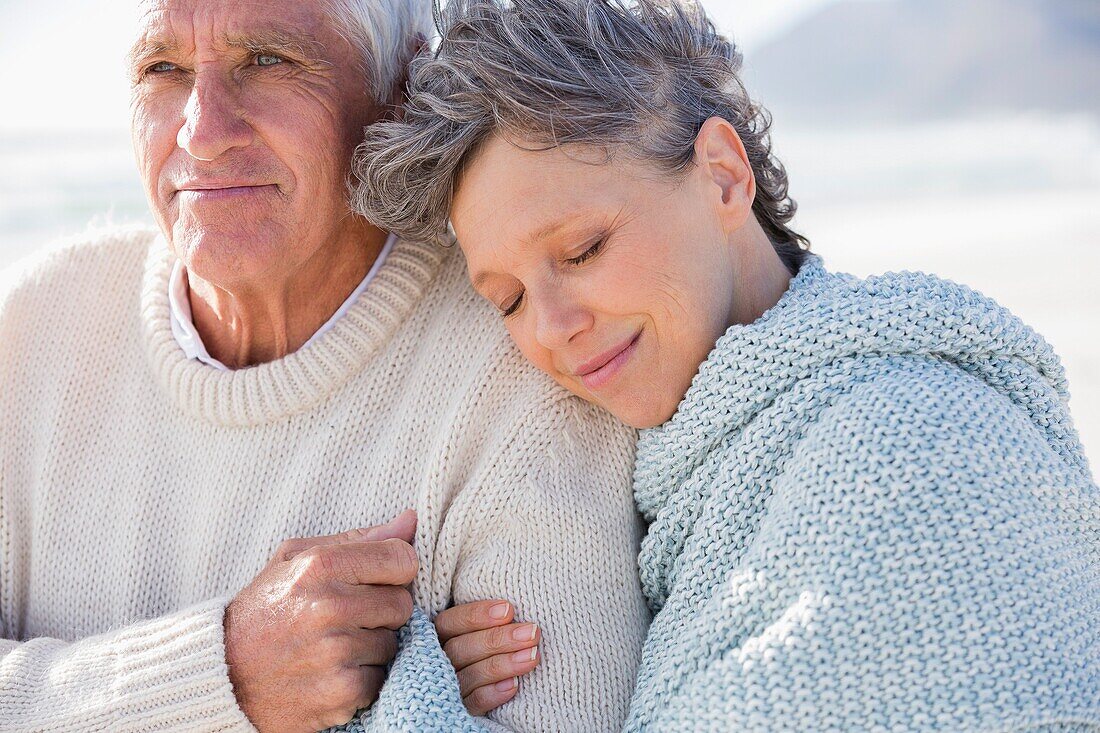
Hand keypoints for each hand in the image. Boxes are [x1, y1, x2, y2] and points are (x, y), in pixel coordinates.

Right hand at [224, 510, 418, 731]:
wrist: (222, 673)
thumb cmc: (266, 608)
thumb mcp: (296, 559)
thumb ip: (358, 539)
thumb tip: (411, 521)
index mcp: (320, 566)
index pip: (402, 559)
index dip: (396, 570)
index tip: (378, 579)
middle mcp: (329, 607)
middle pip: (403, 603)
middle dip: (382, 610)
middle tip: (349, 617)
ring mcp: (336, 652)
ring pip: (394, 643)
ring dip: (373, 646)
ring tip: (334, 644)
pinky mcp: (341, 692)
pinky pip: (382, 677)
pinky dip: (363, 678)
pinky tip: (332, 671)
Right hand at [435, 599, 540, 715]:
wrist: (481, 688)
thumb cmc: (486, 646)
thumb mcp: (479, 630)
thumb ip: (489, 622)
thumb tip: (512, 609)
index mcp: (437, 635)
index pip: (450, 622)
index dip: (477, 615)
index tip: (509, 609)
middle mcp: (438, 661)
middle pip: (461, 649)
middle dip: (498, 639)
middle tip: (532, 633)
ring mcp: (447, 687)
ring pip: (470, 676)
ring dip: (503, 665)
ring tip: (532, 656)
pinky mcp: (460, 709)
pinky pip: (473, 703)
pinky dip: (493, 694)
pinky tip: (514, 685)